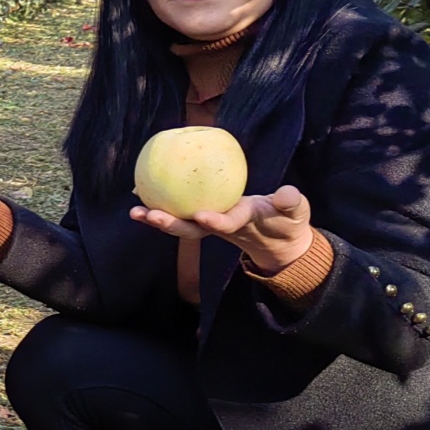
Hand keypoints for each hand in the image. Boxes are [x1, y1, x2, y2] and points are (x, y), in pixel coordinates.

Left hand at [129, 185, 314, 273]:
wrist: (277, 237)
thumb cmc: (287, 219)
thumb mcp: (295, 211)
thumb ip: (291, 203)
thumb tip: (287, 194)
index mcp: (243, 221)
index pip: (227, 223)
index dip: (215, 220)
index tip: (201, 215)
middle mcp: (221, 225)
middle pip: (192, 230)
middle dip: (171, 224)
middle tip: (150, 216)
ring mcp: (210, 224)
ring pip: (181, 224)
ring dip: (157, 219)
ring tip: (134, 212)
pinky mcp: (203, 218)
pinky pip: (179, 210)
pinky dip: (161, 204)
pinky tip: (141, 192)